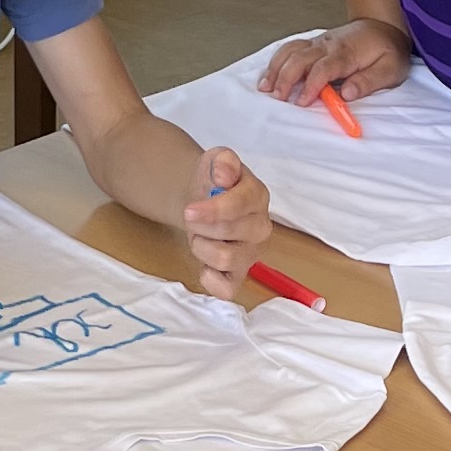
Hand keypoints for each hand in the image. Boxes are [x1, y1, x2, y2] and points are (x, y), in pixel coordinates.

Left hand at [179, 146, 270, 294]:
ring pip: (226, 259)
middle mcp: (261, 227)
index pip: (241, 206)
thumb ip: (222, 161)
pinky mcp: (240, 275)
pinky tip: (203, 266)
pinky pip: (228, 290)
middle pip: (230, 233)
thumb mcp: (215, 161)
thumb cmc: (212, 183)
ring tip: (200, 237)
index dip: (212, 211)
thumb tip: (224, 175)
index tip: (188, 210)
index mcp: (257, 196)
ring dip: (202, 247)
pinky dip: (211, 280)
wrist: (203, 201)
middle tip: (194, 219)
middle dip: (202, 226)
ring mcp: (252, 253)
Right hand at [264, 16, 411, 105]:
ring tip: (266, 88)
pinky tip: (269, 75)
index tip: (303, 102)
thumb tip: (347, 93)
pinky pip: (290, 48)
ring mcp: (319, 42)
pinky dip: (277, 61)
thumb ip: (369, 81)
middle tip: (279, 99)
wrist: (383, 26)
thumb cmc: (387, 50)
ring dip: (276, 69)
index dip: (311, 85)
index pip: (323, 68)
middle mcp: (328, 45)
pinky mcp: (313, 43)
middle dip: (286, 79)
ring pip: (290, 51)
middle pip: (300, 58)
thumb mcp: (390, 69)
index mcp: (347, 52)